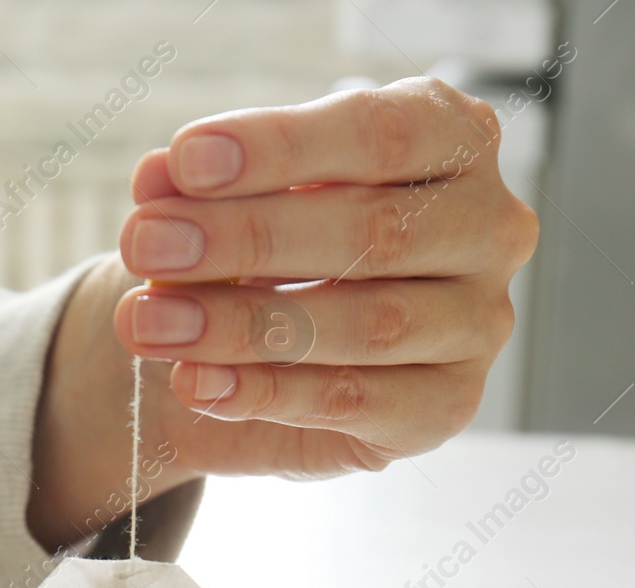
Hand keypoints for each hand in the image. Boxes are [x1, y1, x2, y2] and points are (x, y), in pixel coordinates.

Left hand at [28, 77, 537, 548]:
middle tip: (146, 245)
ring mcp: (478, 323)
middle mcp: (488, 227)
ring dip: (244, 326)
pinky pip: (356, 401)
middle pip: (374, 231)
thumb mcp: (228, 201)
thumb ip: (199, 187)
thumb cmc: (263, 245)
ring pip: (369, 326)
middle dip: (245, 238)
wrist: (264, 346)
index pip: (378, 135)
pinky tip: (197, 381)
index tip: (184, 162)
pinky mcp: (445, 406)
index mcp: (451, 140)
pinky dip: (266, 393)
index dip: (279, 148)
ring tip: (151, 323)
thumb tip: (159, 179)